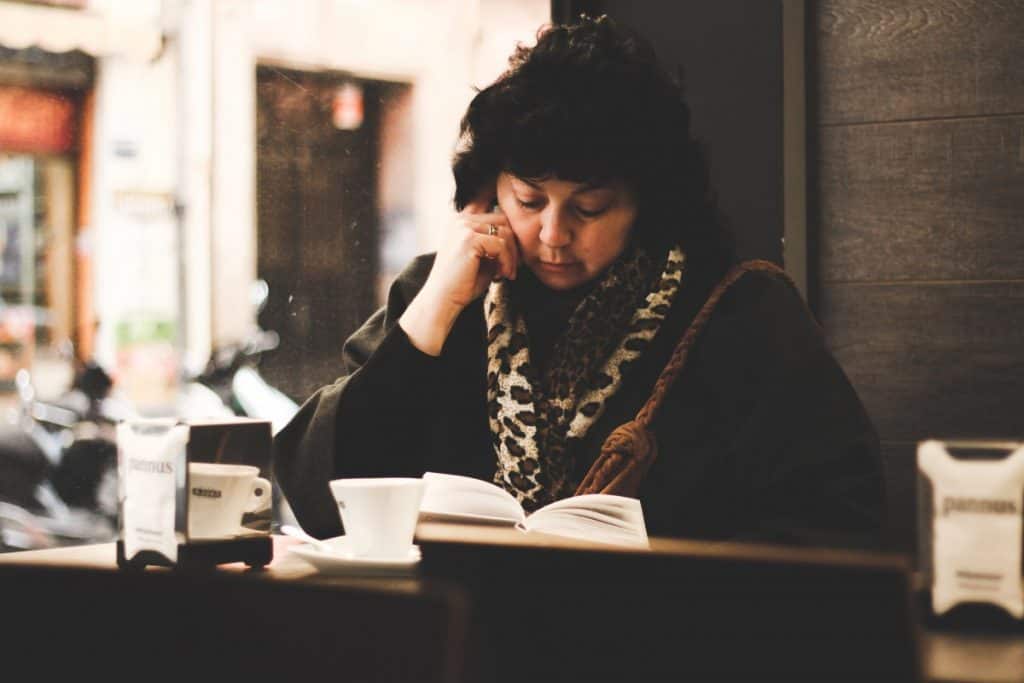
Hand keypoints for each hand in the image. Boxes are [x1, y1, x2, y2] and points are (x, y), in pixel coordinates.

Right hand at [400, 192, 518, 354]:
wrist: (442, 300)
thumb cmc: (463, 283)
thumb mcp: (482, 258)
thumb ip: (496, 244)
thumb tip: (520, 238)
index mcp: (461, 221)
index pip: (494, 213)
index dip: (507, 230)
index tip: (510, 254)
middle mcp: (460, 220)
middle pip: (503, 220)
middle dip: (513, 244)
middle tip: (513, 266)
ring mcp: (463, 227)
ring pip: (505, 232)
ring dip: (512, 255)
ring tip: (508, 273)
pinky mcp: (469, 239)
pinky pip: (500, 245)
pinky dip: (507, 262)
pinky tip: (502, 275)